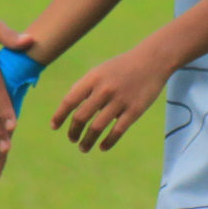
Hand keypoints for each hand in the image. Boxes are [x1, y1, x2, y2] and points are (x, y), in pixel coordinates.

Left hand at [50, 43, 171, 152]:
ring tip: (83, 148)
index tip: (54, 127)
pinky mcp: (135, 110)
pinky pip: (117, 131)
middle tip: (72, 139)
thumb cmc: (122, 67)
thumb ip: (84, 86)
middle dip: (73, 132)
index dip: (59, 115)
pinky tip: (102, 147)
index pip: (70, 100)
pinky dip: (108, 142)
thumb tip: (69, 106)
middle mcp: (104, 89)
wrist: (152, 60)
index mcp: (93, 78)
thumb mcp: (100, 70)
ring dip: (87, 141)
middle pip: (81, 117)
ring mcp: (120, 100)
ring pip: (97, 127)